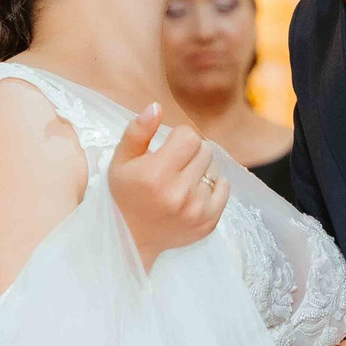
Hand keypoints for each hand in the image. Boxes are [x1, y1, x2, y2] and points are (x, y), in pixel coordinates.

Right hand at [109, 105, 227, 268]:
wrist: (132, 238)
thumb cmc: (125, 194)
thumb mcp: (121, 161)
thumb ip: (138, 131)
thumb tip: (156, 106)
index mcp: (156, 175)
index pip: (189, 137)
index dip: (179, 138)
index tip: (168, 148)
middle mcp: (179, 193)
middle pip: (204, 150)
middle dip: (190, 152)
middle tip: (174, 165)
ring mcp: (196, 209)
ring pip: (215, 168)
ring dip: (201, 168)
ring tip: (182, 179)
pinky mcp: (209, 221)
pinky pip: (225, 187)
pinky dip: (213, 185)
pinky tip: (194, 190)